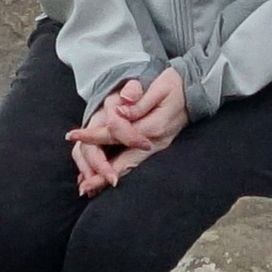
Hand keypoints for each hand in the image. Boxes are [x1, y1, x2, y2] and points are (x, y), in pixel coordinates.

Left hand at [67, 68, 188, 194]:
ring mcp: (158, 146)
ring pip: (131, 165)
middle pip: (124, 161)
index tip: (74, 136)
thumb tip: (119, 111)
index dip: (94, 136)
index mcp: (152, 126)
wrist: (198, 88)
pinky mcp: (158, 145)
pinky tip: (111, 177)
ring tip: (91, 188)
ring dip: (110, 176)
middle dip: (101, 173)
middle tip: (82, 187)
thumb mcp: (159, 86)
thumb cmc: (176, 84)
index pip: (117, 134)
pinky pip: (137, 161)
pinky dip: (122, 170)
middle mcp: (155, 141)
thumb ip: (139, 101)